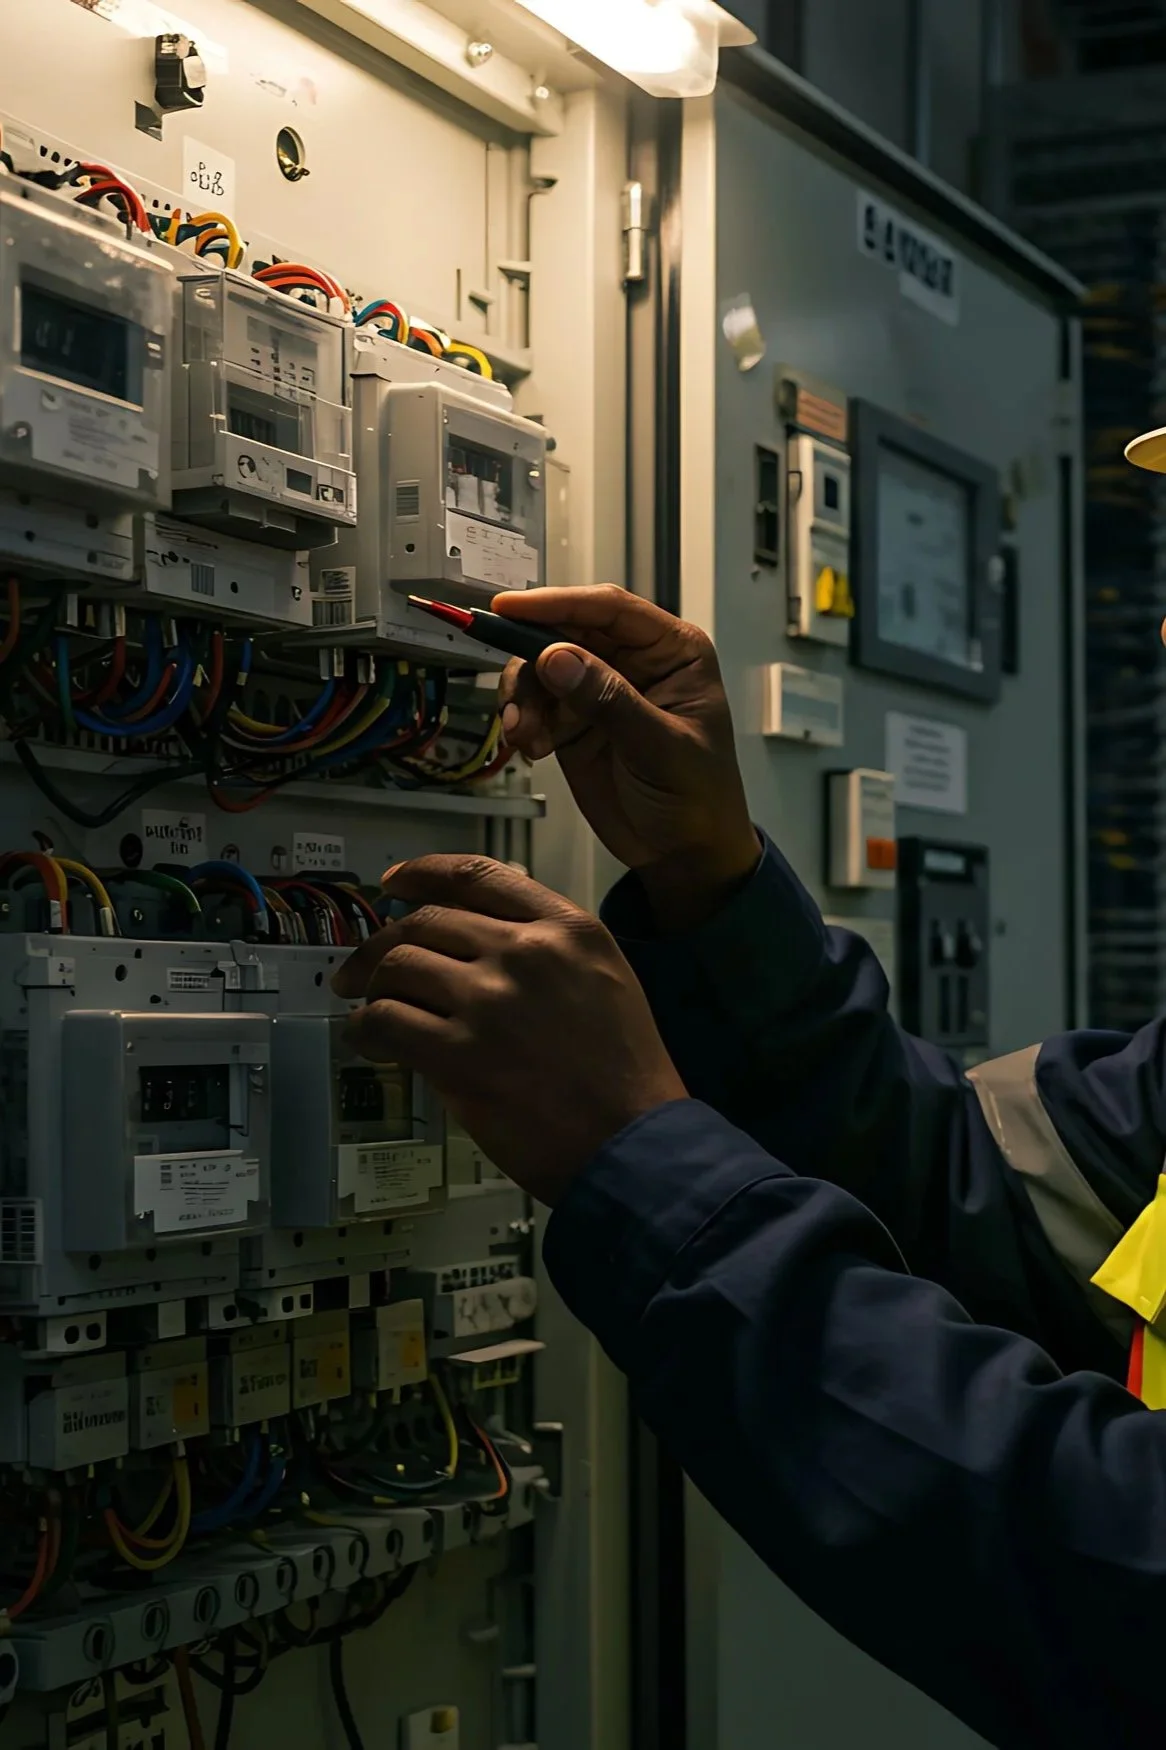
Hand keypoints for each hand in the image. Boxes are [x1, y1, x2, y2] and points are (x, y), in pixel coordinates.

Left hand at [332, 856, 686, 1204]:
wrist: (634, 1144)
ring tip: (367, 1009)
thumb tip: (468, 950)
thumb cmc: (626, 1075)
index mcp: (567, 928)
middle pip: (426, 921)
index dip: (423, 873)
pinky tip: (369, 1040)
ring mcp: (490, 1000)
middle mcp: (526, 951)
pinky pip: (385, 1020)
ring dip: (372, 988)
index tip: (395, 883)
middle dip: (383, 943)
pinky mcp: (460, 1054)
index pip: (478, 876)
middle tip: (363, 968)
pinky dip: (365, 1029)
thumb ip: (545, 953)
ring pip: (398, 965)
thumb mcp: (604, 981)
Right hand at [493, 585, 758, 930]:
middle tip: (513, 695)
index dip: (557, 604)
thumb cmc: (697, 797)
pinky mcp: (573, 720)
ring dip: (523, 698)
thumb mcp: (659, 747)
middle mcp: (632, 661)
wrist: (684, 854)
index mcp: (671, 651)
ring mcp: (599, 689)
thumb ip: (609, 700)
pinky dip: (523, 721)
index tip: (510, 608)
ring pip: (541, 667)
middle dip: (531, 659)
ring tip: (526, 735)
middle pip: (565, 631)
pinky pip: (534, 703)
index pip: (608, 610)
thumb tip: (557, 657)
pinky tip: (533, 748)